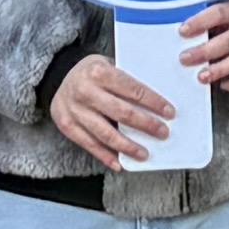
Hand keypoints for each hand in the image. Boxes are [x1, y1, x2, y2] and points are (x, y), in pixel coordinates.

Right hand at [48, 57, 180, 167]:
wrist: (58, 77)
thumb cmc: (92, 73)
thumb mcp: (108, 65)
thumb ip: (126, 81)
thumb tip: (156, 105)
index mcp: (98, 71)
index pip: (132, 89)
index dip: (153, 102)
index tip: (169, 112)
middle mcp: (85, 91)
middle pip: (122, 113)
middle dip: (146, 125)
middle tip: (163, 133)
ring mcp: (74, 110)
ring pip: (106, 134)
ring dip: (128, 147)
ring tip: (144, 154)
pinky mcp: (67, 126)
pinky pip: (90, 145)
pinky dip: (106, 156)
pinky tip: (120, 163)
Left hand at [177, 0, 228, 96]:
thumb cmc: (226, 15)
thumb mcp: (216, 6)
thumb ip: (200, 14)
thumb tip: (170, 22)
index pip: (219, 13)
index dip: (200, 22)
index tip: (182, 31)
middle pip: (227, 41)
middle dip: (204, 52)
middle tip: (184, 58)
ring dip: (218, 70)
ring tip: (201, 77)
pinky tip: (222, 85)